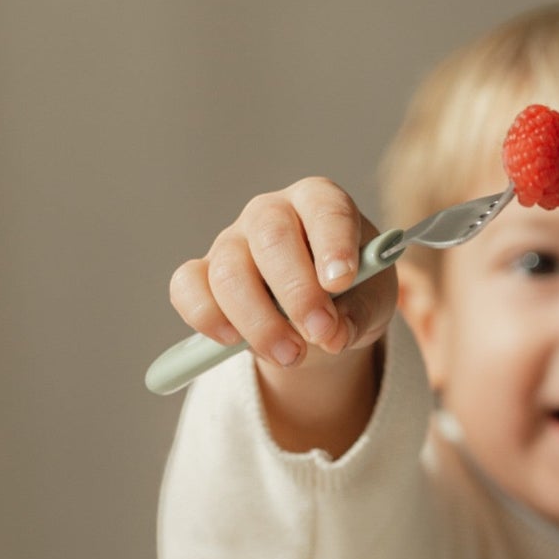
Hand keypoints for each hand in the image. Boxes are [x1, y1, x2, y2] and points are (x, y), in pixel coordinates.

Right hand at [169, 177, 397, 371]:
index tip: (342, 282)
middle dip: (297, 293)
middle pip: (272, 238)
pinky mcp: (201, 274)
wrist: (319, 317)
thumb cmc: (351, 295)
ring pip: (229, 272)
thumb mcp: (371, 304)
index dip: (332, 243)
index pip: (324, 208)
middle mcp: (271, 213)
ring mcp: (231, 240)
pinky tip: (234, 342)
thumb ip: (358, 316)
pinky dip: (207, 318)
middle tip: (320, 334)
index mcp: (319, 202)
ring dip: (260, 322)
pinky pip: (187, 288)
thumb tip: (333, 335)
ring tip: (292, 356)